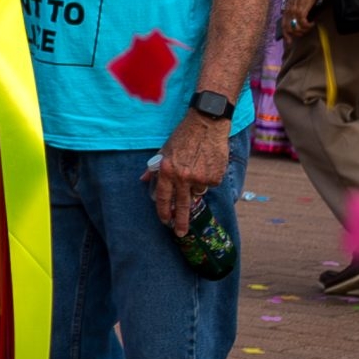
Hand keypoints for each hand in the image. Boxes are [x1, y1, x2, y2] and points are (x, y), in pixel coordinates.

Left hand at [144, 112, 230, 235]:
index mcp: (167, 171)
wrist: (207, 124)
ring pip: (197, 191)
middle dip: (181, 222)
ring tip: (196, 166)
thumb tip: (143, 180)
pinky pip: (210, 184)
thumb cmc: (183, 136)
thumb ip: (154, 168)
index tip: (165, 221)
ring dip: (196, 185)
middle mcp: (183, 177)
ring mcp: (200, 178)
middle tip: (181, 234)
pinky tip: (207, 163)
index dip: (163, 211)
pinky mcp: (215, 177)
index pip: (163, 197)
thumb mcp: (164, 150)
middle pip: (182, 205)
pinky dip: (208, 178)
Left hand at [283, 0, 319, 37]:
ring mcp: (294, 11)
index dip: (285, 35)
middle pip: (288, 29)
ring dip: (303, 30)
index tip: (289, 43)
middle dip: (295, 35)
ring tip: (309, 28)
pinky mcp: (301, 10)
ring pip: (295, 27)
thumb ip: (296, 10)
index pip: (283, 25)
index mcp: (286, 9)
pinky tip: (312, 23)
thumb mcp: (297, 2)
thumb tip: (298, 20)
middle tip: (303, 35)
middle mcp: (288, 11)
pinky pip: (303, 23)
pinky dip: (308, 26)